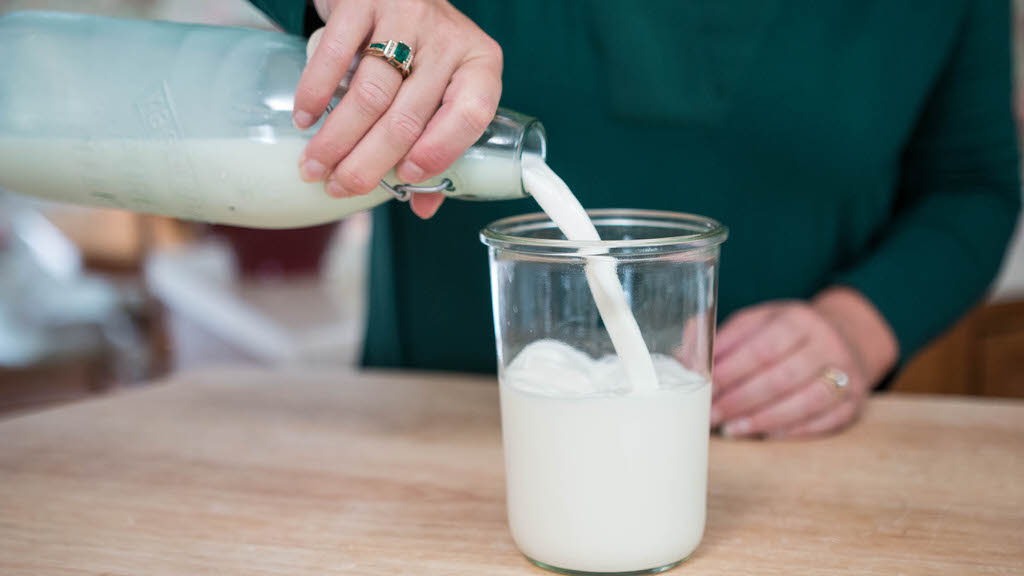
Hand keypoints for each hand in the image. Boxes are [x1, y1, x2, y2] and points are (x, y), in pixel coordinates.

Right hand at [295, 0, 502, 218]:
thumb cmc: (419, 50)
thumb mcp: (441, 88)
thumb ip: (437, 143)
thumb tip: (422, 206)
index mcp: (479, 65)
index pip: (470, 115)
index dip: (438, 152)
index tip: (404, 179)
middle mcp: (448, 38)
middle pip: (408, 117)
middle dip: (368, 163)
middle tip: (341, 187)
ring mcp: (407, 15)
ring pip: (370, 95)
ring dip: (337, 139)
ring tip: (316, 166)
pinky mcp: (364, 1)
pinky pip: (336, 56)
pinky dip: (316, 94)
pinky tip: (306, 119)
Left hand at [710, 287, 897, 438]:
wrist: (846, 336)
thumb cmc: (787, 334)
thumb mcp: (758, 322)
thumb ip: (724, 338)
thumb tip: (686, 356)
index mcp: (798, 319)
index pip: (761, 348)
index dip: (731, 372)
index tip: (705, 389)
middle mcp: (826, 344)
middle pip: (782, 376)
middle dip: (741, 400)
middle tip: (712, 416)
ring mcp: (846, 374)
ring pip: (806, 400)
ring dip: (764, 419)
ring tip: (732, 430)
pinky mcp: (855, 402)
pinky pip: (826, 420)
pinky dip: (795, 430)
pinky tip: (767, 435)